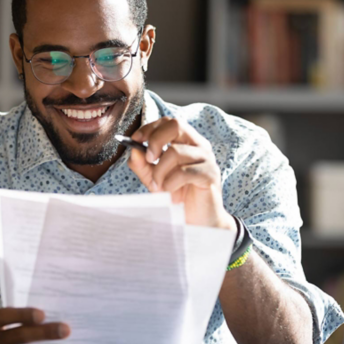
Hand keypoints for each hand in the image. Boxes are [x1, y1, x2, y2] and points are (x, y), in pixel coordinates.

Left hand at [127, 117, 235, 231]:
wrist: (196, 221)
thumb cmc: (177, 195)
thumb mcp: (154, 178)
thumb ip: (142, 164)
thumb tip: (133, 149)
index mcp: (187, 141)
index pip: (168, 122)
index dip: (150, 128)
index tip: (135, 140)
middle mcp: (199, 145)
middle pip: (175, 125)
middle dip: (155, 140)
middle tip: (148, 159)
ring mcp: (206, 159)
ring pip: (175, 152)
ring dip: (160, 171)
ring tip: (158, 187)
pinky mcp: (210, 174)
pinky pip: (184, 172)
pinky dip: (170, 183)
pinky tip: (169, 194)